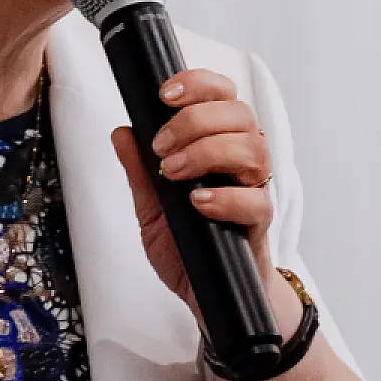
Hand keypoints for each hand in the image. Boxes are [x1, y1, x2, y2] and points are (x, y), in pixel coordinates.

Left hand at [111, 69, 298, 334]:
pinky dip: (225, 197)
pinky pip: (256, 200)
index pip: (223, 96)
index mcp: (219, 145)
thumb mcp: (151, 208)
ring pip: (252, 149)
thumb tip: (121, 132)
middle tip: (161, 148)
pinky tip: (198, 202)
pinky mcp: (258, 224)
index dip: (198, 84)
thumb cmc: (187, 247)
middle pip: (239, 114)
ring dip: (207, 152)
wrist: (207, 296)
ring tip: (174, 174)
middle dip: (194, 121)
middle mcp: (241, 162)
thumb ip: (139, 172)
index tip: (164, 95)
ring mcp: (253, 191)